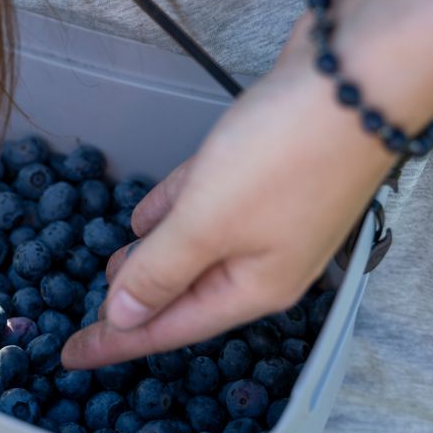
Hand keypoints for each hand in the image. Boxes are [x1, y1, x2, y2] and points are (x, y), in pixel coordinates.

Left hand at [62, 11, 429, 368]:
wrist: (360, 76)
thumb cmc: (285, 157)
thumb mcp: (208, 221)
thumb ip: (161, 268)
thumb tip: (123, 315)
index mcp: (255, 285)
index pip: (172, 326)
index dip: (118, 341)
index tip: (72, 356)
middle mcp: (267, 257)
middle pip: (186, 291)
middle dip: (139, 303)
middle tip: (87, 315)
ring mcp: (269, 210)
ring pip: (196, 245)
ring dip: (153, 256)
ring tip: (111, 263)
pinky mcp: (266, 165)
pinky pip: (206, 201)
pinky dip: (173, 210)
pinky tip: (144, 213)